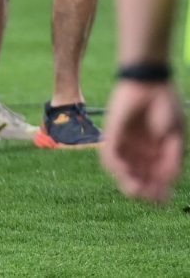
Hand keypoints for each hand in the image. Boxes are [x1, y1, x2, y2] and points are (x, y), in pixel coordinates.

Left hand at [100, 80, 184, 202]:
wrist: (150, 84)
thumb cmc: (166, 107)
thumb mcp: (174, 138)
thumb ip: (171, 160)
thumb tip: (168, 182)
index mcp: (155, 152)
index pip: (154, 177)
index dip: (158, 190)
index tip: (163, 200)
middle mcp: (138, 150)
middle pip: (138, 177)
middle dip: (144, 190)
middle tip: (150, 198)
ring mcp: (124, 143)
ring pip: (123, 170)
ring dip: (128, 183)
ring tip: (137, 191)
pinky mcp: (111, 135)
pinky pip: (110, 156)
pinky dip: (117, 168)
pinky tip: (126, 175)